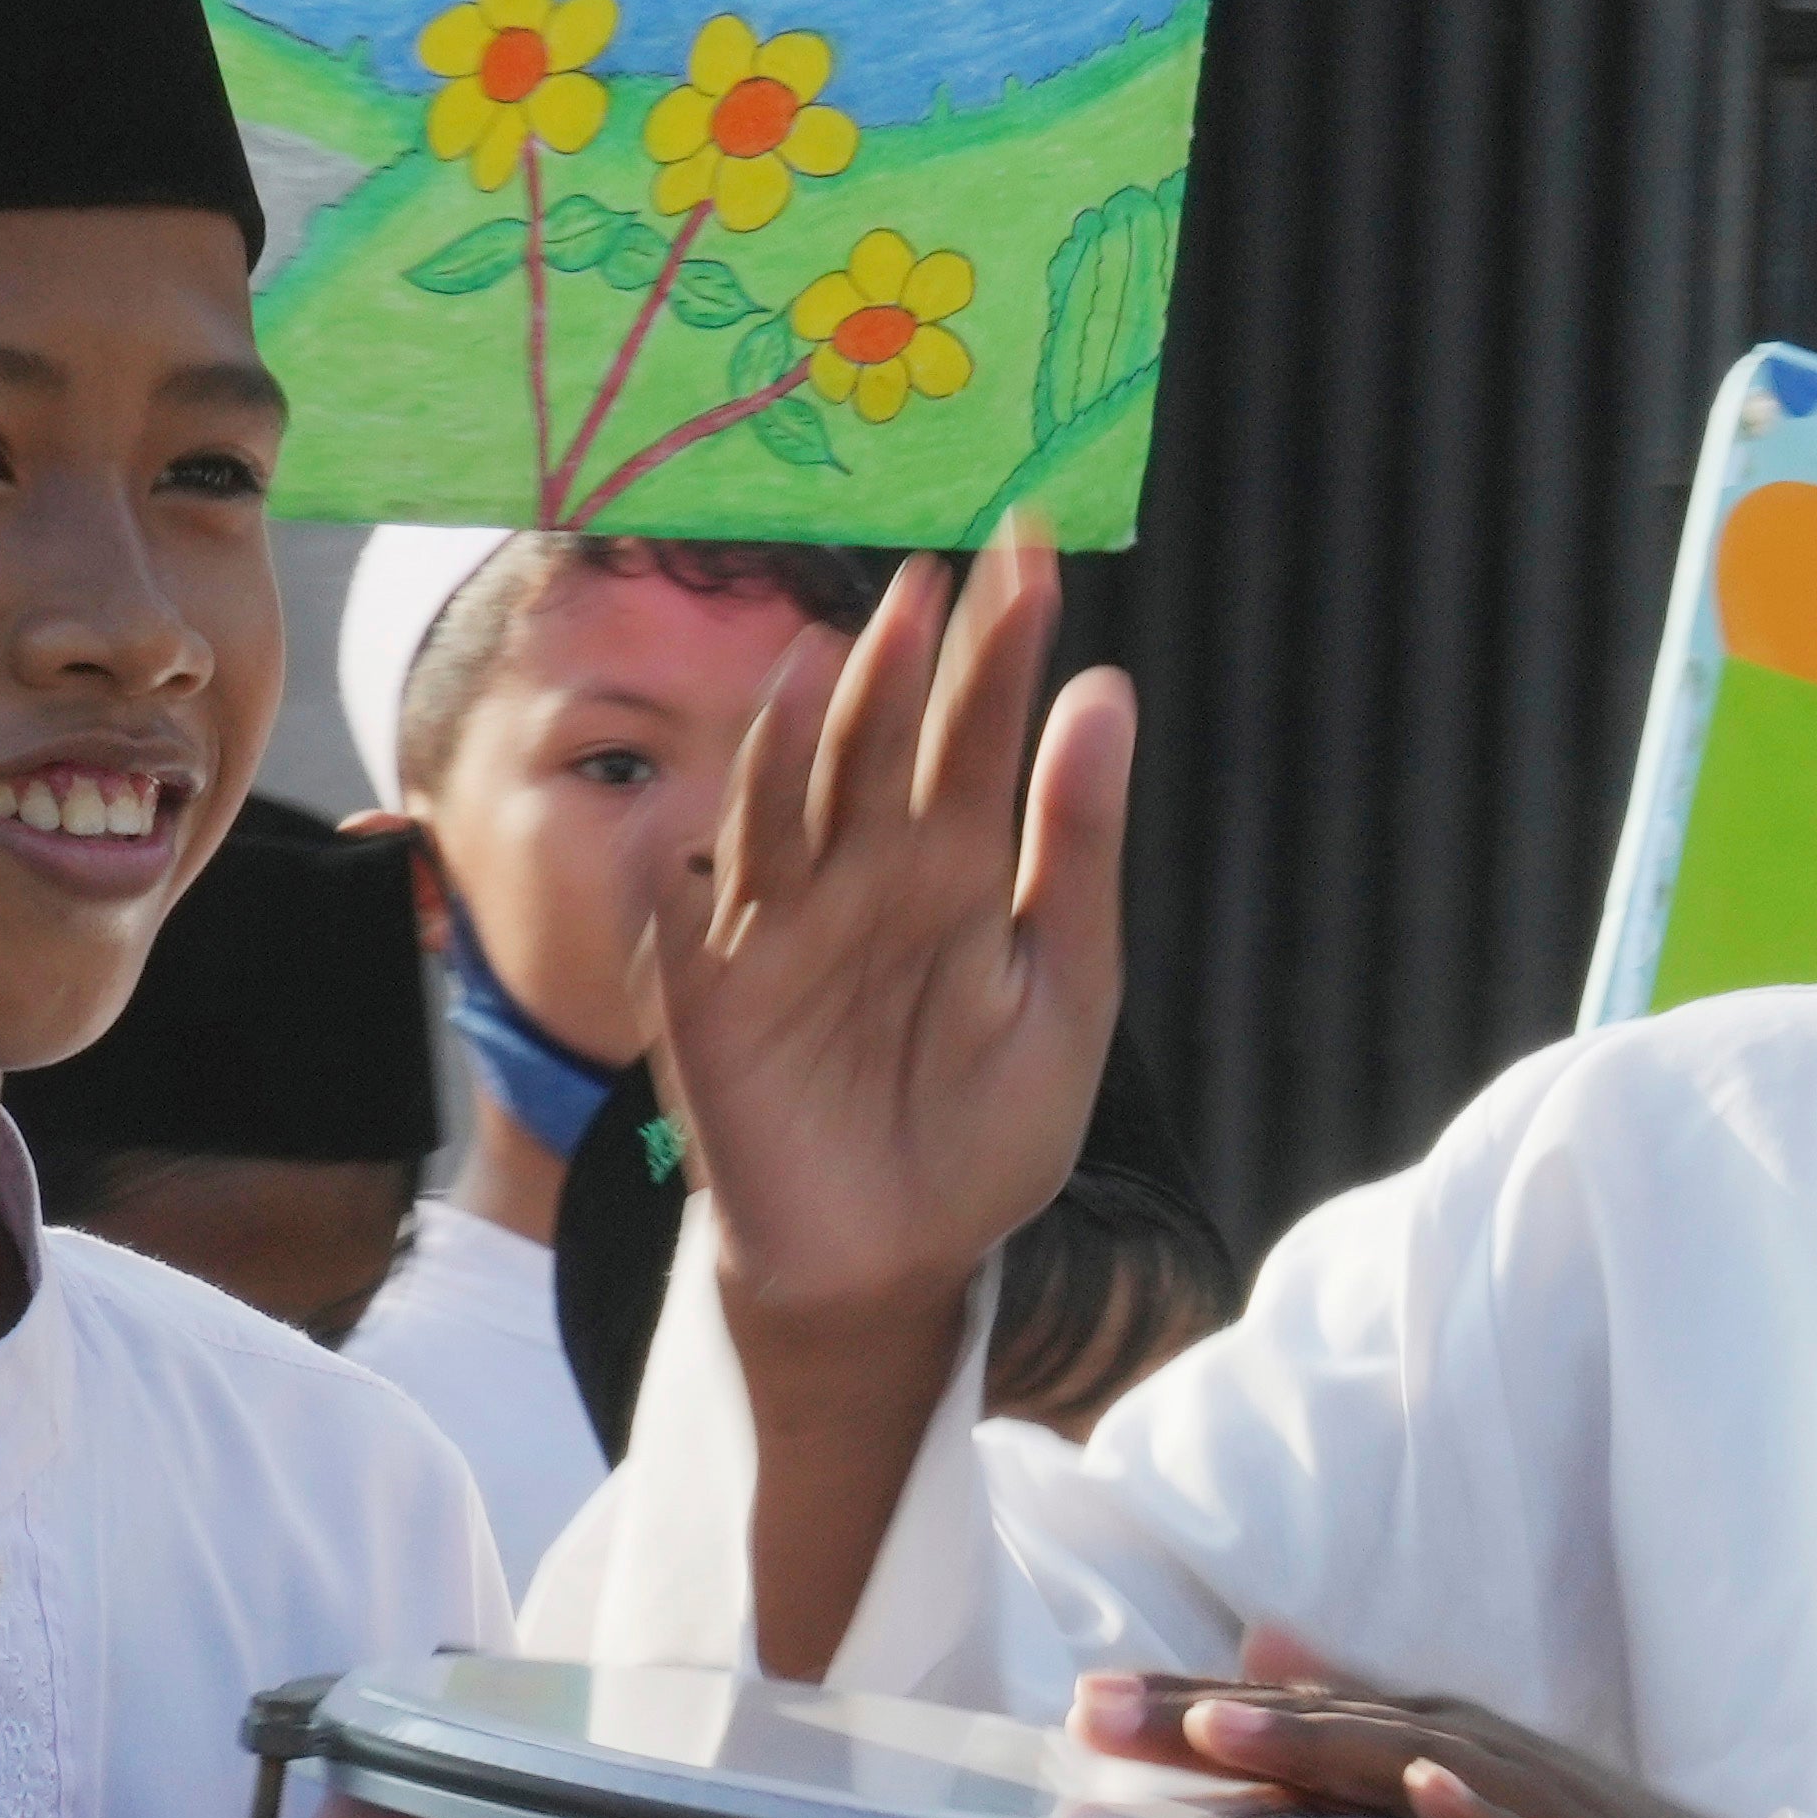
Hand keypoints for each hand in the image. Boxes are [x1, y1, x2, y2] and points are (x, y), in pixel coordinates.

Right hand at [647, 526, 1135, 1364]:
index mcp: (955, 869)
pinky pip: (707, 902)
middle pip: (882, 745)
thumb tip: (1109, 690)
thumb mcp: (1066, 988)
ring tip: (849, 645)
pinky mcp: (714, 995)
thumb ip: (1075, 846)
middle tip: (944, 569)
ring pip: (793, 801)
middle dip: (910, 660)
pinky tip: (750, 771)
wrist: (892, 1269)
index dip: (1004, 644)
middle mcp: (864, 877)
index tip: (1036, 547)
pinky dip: (720, 837)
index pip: (979, 730)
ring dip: (816, 727)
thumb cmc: (980, 1134)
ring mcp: (781, 929)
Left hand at [1082, 1630, 1797, 1817]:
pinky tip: (1424, 1792)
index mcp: (1456, 1762)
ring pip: (1423, 1766)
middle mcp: (1494, 1767)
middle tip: (1089, 1706)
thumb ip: (1381, 1780)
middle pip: (1337, 1725)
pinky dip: (1482, 1813)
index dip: (1196, 1707)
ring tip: (1218, 1724)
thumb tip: (1268, 1699)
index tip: (1081, 1703)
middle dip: (1213, 1712)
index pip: (1308, 1721)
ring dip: (1322, 1739)